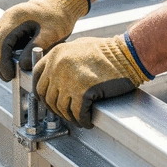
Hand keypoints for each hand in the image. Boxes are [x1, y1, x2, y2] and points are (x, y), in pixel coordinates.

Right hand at [0, 0, 88, 80]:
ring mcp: (5, 19)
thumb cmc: (57, 19)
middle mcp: (6, 17)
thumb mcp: (51, 34)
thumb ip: (35, 48)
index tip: (9, 75)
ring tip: (4, 71)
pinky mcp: (8, 23)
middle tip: (7, 77)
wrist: (60, 4)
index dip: (2, 61)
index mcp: (15, 18)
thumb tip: (22, 66)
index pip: (0, 42)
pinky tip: (5, 60)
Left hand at [33, 35, 150, 127]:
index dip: (42, 92)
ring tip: (79, 118)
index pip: (38, 77)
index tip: (47, 100)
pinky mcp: (84, 92)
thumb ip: (64, 59)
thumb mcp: (79, 46)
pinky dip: (83, 120)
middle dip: (56, 108)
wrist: (128, 53)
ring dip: (70, 117)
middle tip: (65, 113)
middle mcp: (58, 66)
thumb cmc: (109, 50)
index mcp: (56, 54)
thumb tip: (56, 76)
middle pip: (48, 96)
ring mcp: (69, 80)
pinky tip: (88, 120)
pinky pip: (78, 113)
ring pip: (62, 108)